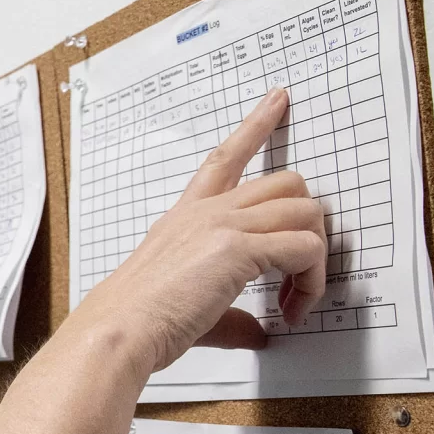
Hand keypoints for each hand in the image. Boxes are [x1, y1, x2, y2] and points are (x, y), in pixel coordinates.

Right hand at [73, 86, 326, 375]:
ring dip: (314, 257)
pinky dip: (310, 282)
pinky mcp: (238, 248)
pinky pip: (305, 248)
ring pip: (305, 210)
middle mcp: (206, 212)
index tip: (277, 100)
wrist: (119, 328)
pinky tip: (291, 308)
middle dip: (308, 223)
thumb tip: (258, 332)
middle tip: (301, 268)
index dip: (256, 125)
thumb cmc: (138, 319)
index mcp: (187, 217)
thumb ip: (231, 315)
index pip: (225, 159)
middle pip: (287, 182)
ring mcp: (222, 224)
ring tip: (297, 297)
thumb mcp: (188, 305)